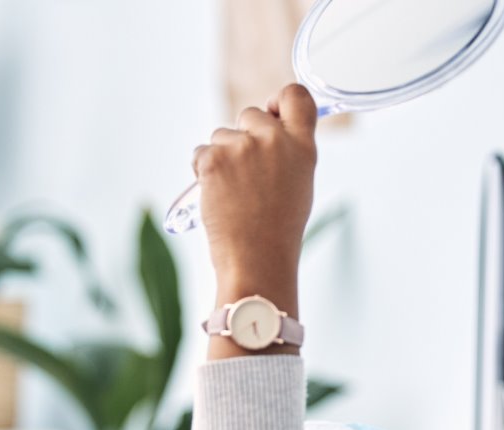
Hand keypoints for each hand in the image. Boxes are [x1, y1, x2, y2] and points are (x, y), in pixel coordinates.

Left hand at [192, 84, 318, 303]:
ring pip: (221, 135)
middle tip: (246, 174)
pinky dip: (204, 172)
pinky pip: (201, 153)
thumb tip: (270, 130)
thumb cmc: (278, 229)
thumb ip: (289, 151)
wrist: (256, 259)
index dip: (279, 99)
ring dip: (222, 157)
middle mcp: (274, 140)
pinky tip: (218, 196)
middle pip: (249, 113)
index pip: (296, 95)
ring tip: (234, 193)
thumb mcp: (299, 183)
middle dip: (242, 136)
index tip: (271, 111)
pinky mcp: (214, 159)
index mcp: (302, 146)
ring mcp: (242, 147)